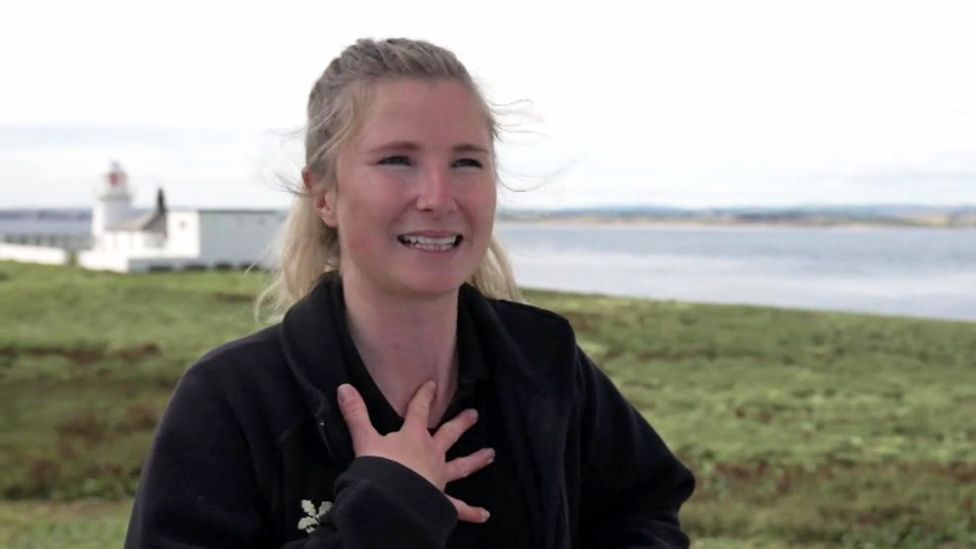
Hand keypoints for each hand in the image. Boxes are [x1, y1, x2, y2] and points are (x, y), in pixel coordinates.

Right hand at [337, 380, 494, 522]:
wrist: (391, 501)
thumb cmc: (379, 468)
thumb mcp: (364, 439)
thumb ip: (356, 414)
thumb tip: (344, 387)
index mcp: (413, 437)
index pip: (419, 410)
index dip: (425, 396)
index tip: (433, 384)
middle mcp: (431, 453)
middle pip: (448, 434)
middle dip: (461, 423)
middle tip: (474, 415)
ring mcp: (438, 477)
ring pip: (460, 467)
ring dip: (476, 461)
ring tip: (491, 454)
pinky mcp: (440, 500)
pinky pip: (458, 507)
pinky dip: (470, 512)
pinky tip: (484, 515)